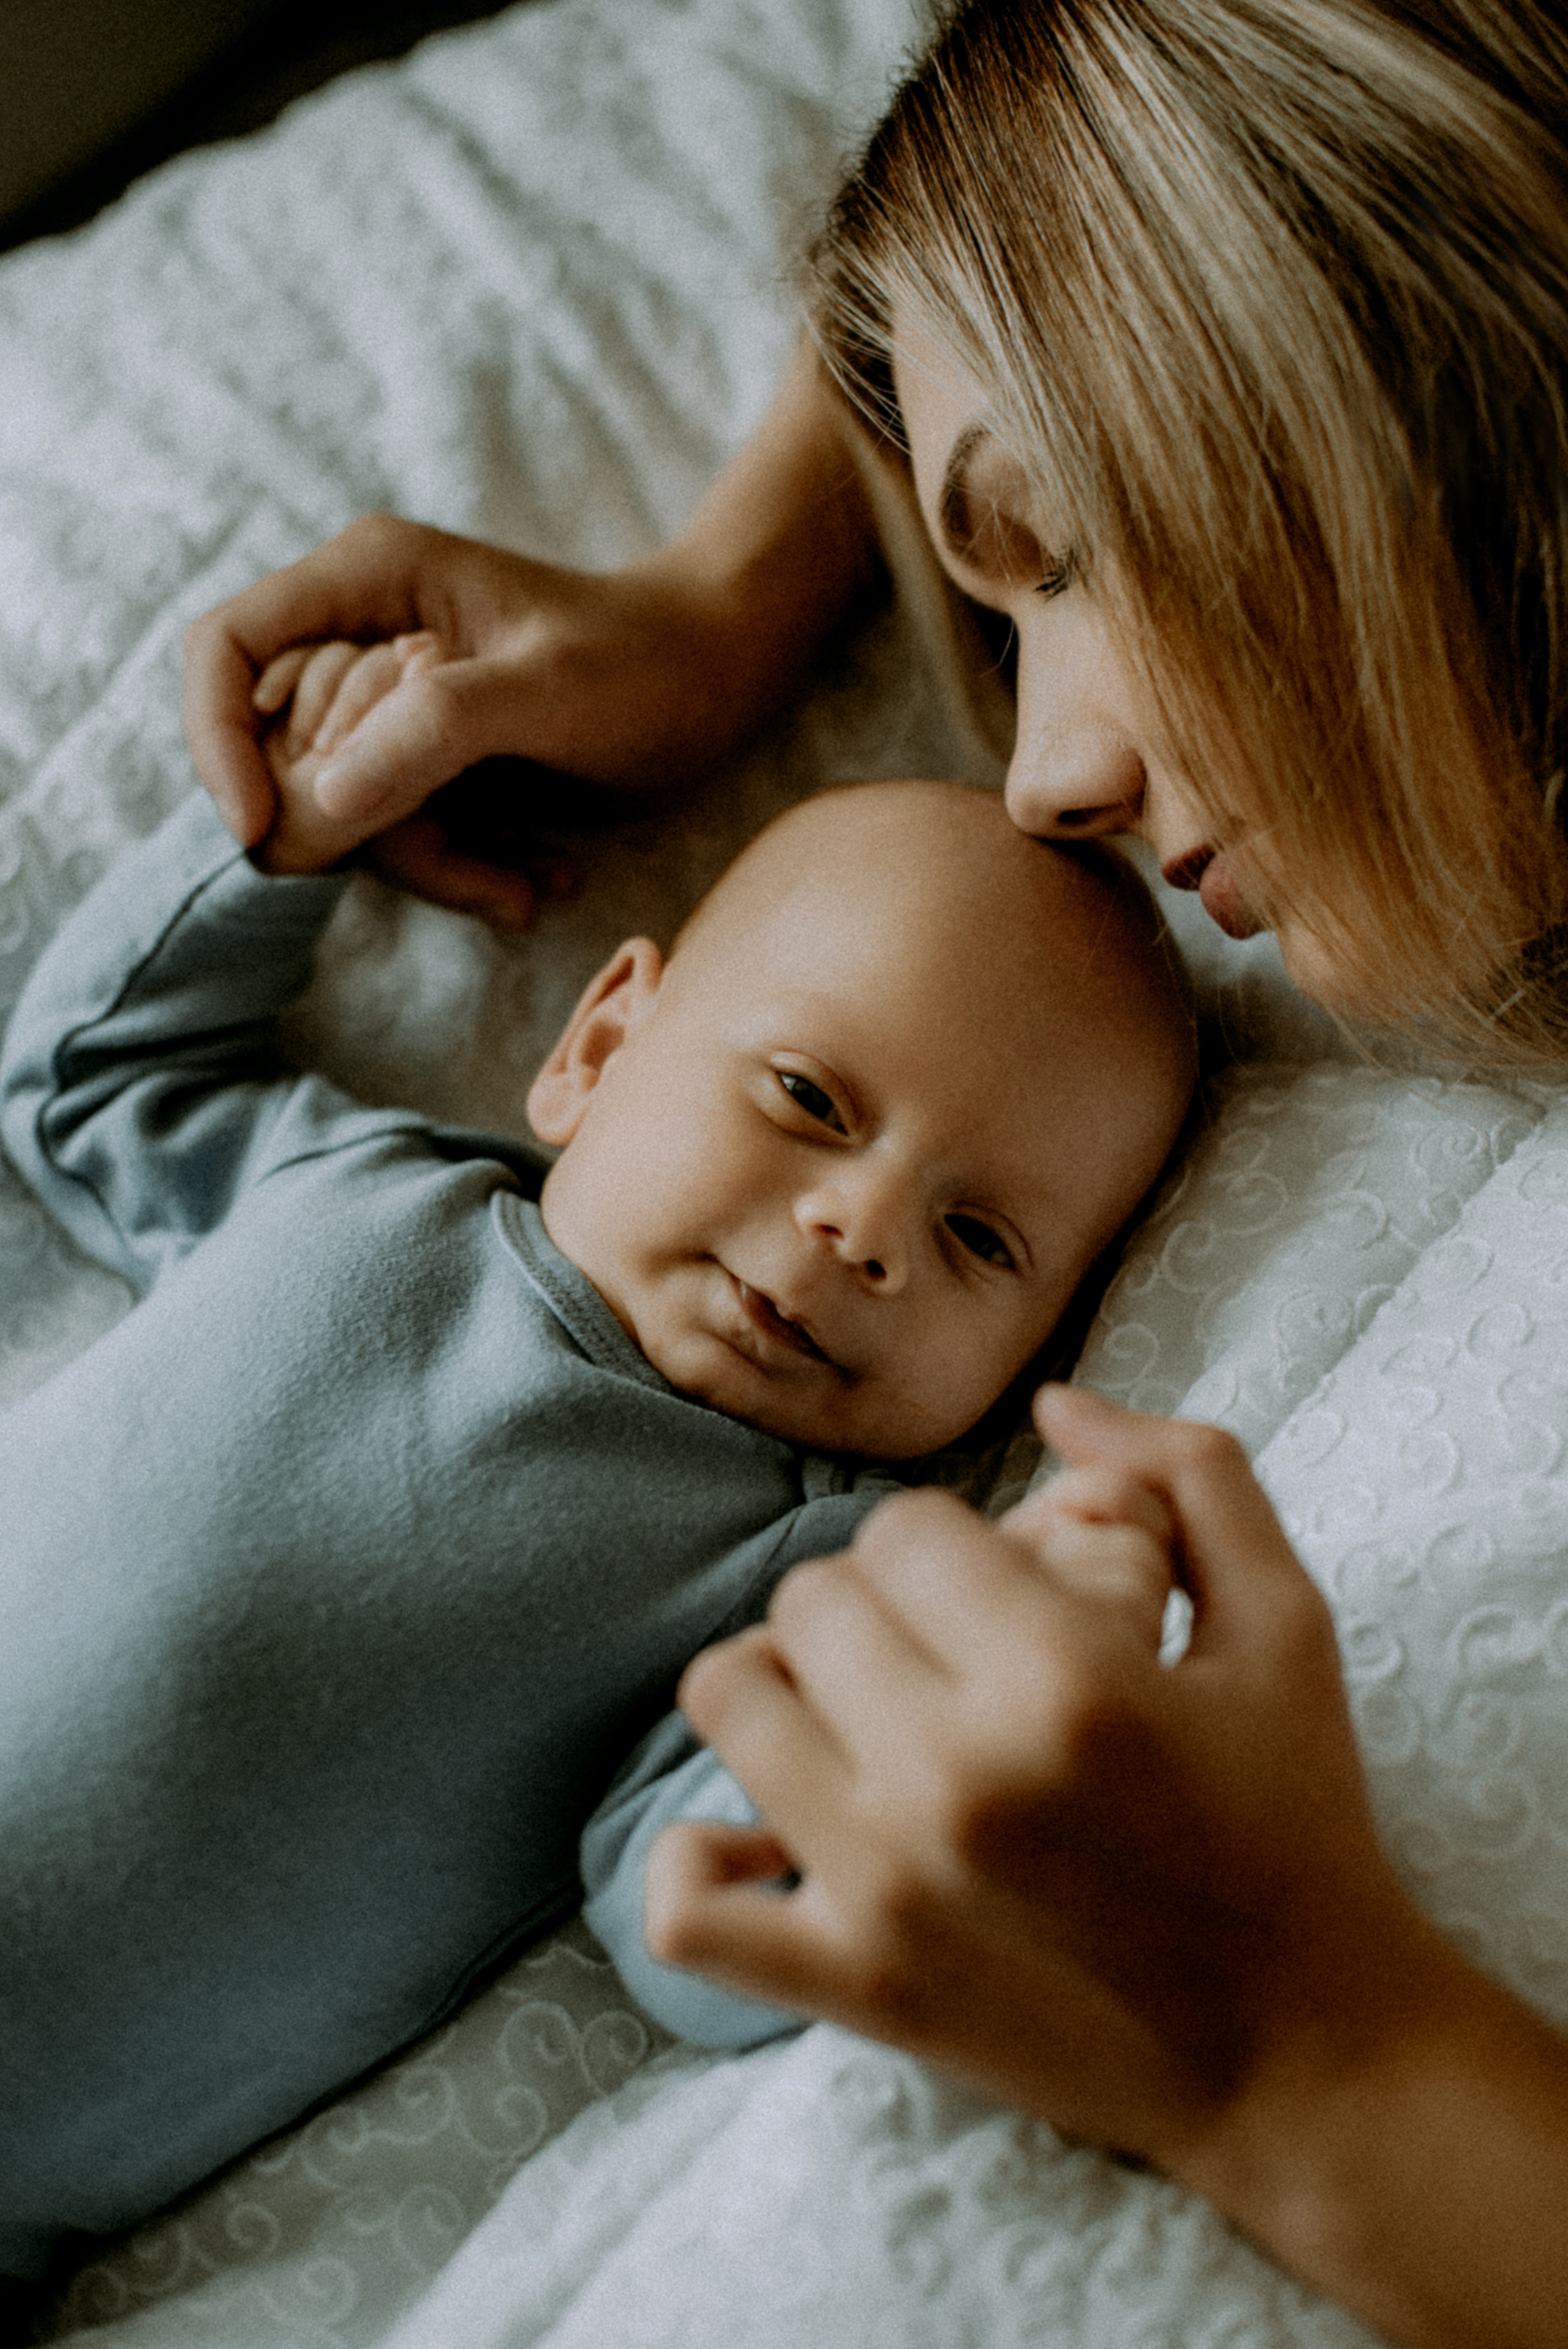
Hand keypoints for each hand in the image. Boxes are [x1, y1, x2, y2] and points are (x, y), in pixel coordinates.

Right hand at [184, 342, 880, 924]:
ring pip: (349, 811)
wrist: (721, 676)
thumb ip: (430, 733)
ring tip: (532, 887)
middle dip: (372, 833)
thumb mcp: (543, 691)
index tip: (260, 829)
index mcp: (367, 581)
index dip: (217, 742)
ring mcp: (392, 701)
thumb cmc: (645, 658)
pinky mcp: (428, 757)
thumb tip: (320, 802)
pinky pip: (404, 832)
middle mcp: (362, 635)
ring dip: (437, 866)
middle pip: (288, 755)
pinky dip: (466, 869)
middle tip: (481, 873)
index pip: (226, 649)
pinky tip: (541, 883)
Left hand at [649, 1388, 1451, 2163]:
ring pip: (731, 1701)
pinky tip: (767, 1836)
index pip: (900, 1527)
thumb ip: (1189, 1473)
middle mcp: (960, 1777)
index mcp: (1068, 1678)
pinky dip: (698, 1859)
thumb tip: (1055, 1403)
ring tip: (860, 1721)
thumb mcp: (1287, 1621)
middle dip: (875, 1603)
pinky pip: (688, 1906)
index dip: (947, 1544)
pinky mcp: (856, 1989)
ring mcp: (890, 1890)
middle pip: (812, 1599)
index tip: (996, 1597)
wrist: (1305, 2057)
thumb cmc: (1297, 1822)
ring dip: (786, 1691)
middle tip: (941, 1656)